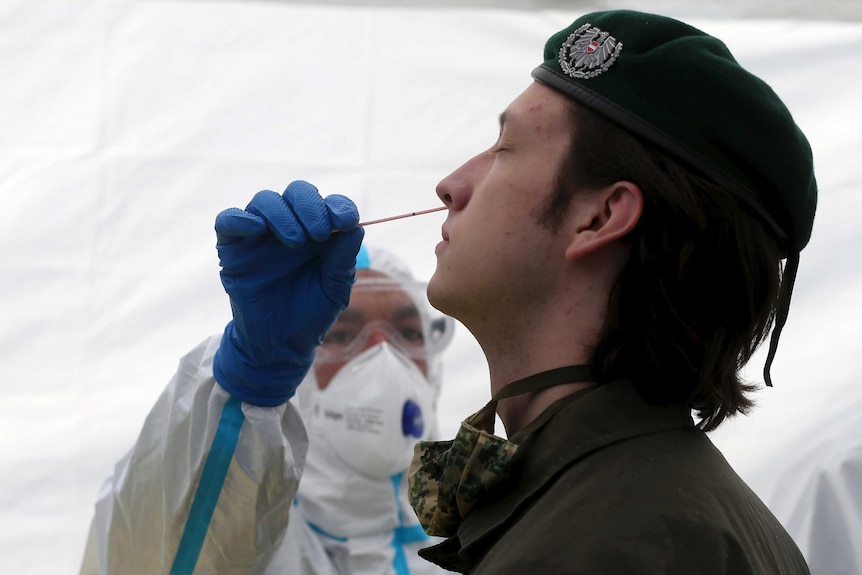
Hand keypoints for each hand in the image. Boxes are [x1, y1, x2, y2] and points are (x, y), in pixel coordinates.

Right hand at [213, 180, 363, 405]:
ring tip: (295, 241)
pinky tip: (256, 229)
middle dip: (310, 207)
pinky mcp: (232, 247)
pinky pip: (228, 220)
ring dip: (282, 214)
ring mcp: (259, 235)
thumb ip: (343, 260)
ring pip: (265, 201)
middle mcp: (290, 226)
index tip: (347, 221)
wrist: (280, 343)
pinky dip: (240, 218)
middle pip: (297, 193)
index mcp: (319, 232)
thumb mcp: (334, 289)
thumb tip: (356, 228)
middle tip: (319, 233)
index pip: (328, 205)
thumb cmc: (311, 313)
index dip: (338, 206)